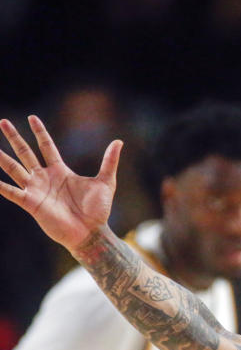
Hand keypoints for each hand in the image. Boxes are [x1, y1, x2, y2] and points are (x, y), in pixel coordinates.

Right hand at [0, 116, 121, 251]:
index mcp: (60, 171)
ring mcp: (36, 190)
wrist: (91, 232)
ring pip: (14, 169)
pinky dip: (0, 186)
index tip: (32, 117)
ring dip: (2, 158)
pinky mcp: (31, 204)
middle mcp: (45, 178)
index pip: (46, 146)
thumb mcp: (105, 182)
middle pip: (26, 153)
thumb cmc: (98, 210)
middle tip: (3, 121)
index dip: (40, 132)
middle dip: (15, 138)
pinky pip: (12, 192)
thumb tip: (119, 142)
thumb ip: (109, 161)